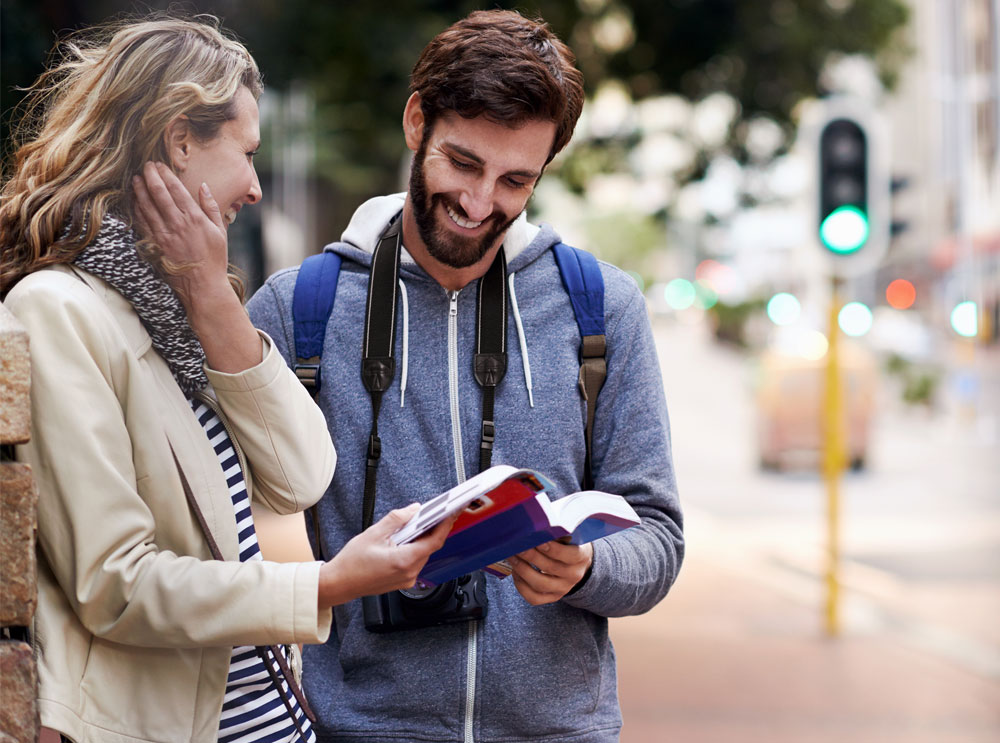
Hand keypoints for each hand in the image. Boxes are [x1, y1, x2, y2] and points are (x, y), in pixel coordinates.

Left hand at [132, 161, 228, 301]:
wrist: (203, 286)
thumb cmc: (214, 259)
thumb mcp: (220, 231)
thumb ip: (211, 207)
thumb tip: (203, 186)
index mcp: (194, 218)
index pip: (176, 189)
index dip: (165, 174)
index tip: (159, 165)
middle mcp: (177, 224)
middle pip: (158, 193)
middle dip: (150, 176)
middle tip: (145, 165)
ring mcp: (164, 235)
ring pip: (146, 206)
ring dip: (139, 190)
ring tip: (135, 178)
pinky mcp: (155, 245)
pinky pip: (142, 223)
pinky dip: (136, 209)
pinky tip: (134, 201)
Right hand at [317, 505, 455, 607]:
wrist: (339, 584)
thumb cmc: (352, 563)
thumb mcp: (374, 533)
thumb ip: (397, 519)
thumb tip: (413, 509)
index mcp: (404, 561)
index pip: (435, 541)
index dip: (445, 525)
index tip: (451, 512)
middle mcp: (409, 573)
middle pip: (430, 547)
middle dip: (432, 529)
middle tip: (433, 513)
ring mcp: (406, 580)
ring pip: (423, 554)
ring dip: (422, 539)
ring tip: (417, 524)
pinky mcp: (402, 581)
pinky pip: (415, 562)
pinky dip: (414, 549)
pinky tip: (407, 539)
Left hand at [509, 540, 593, 605]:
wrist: (576, 565)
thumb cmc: (568, 544)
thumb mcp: (569, 536)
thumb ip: (556, 532)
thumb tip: (535, 527)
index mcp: (581, 557)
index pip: (570, 555)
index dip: (553, 549)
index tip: (538, 541)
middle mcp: (574, 575)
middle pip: (551, 568)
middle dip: (531, 556)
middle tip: (517, 546)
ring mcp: (563, 589)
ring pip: (540, 584)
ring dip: (522, 570)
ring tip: (512, 557)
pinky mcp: (552, 597)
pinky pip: (534, 597)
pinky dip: (521, 585)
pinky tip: (515, 572)